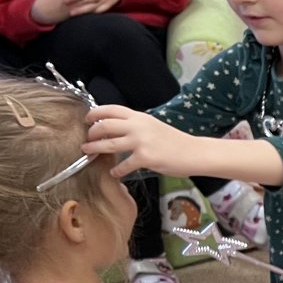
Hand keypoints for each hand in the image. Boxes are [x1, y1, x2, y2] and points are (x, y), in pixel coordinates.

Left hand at [83, 104, 202, 177]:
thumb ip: (136, 126)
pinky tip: (115, 173)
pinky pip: (123, 165)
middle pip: (104, 126)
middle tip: (87, 139)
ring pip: (109, 144)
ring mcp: (141, 142)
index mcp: (139, 117)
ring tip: (88, 152)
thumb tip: (116, 131)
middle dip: (91, 133)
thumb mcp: (153, 126)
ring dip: (95, 148)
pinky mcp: (146, 158)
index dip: (95, 114)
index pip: (110, 109)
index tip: (88, 120)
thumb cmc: (176, 141)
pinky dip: (116, 170)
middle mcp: (138, 126)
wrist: (195, 153)